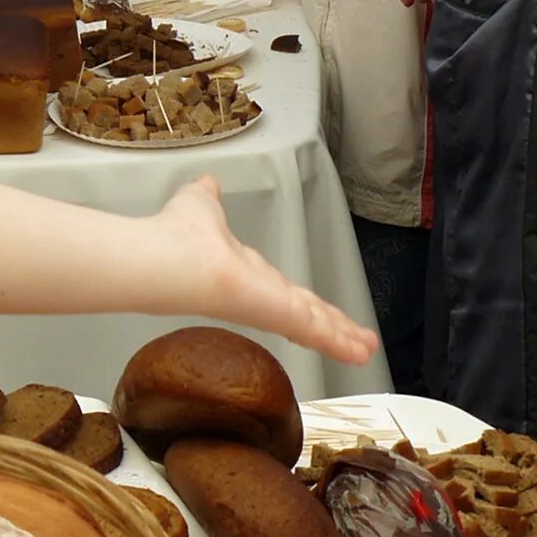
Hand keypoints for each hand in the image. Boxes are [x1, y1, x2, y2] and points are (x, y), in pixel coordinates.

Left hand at [152, 177, 378, 365]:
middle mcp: (261, 294)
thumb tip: (207, 184)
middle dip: (333, 326)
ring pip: (315, 324)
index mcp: (246, 273)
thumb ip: (208, 199)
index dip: (303, 303)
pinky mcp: (280, 313)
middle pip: (306, 313)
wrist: (169, 258)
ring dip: (342, 336)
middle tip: (357, 342)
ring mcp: (271, 307)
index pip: (282, 292)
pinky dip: (339, 341)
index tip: (319, 312)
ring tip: (367, 351)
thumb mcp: (200, 205)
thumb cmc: (179, 233)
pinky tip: (361, 352)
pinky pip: (315, 329)